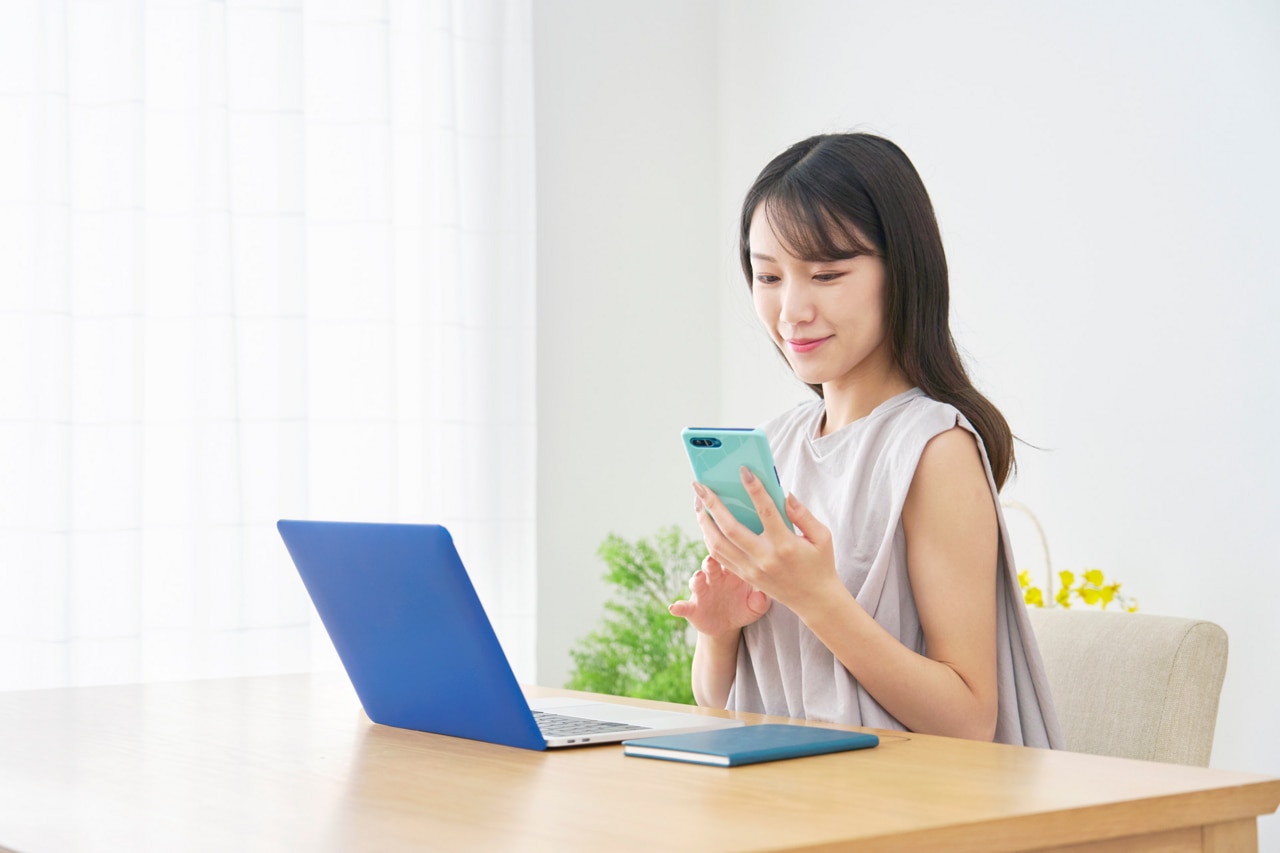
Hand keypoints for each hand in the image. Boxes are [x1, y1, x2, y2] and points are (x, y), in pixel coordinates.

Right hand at [668, 555, 770, 637]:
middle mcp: (714, 577)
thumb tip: (762, 595)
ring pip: (696, 582)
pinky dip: (677, 607)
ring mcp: (702, 591)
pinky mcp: (692, 608)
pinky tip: (673, 608)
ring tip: (697, 578)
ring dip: (696, 579)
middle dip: (710, 562)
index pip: (730, 557)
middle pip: (710, 565)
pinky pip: (683, 606)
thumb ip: (760, 601)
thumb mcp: (756, 607)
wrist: (728, 625)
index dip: (730, 552)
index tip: (733, 548)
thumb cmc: (744, 607)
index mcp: (731, 572)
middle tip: (712, 560)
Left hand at [691, 468, 844, 619]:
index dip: (754, 489)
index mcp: (785, 545)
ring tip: (698, 502)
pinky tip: (706, 522)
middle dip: (712, 503)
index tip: (743, 470)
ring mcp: (751, 569)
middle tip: (700, 485)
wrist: (814, 600)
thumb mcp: (822, 537)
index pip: (765, 511)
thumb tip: (785, 494)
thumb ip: (803, 515)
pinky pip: (720, 556)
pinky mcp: (745, 576)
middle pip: (730, 528)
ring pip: (718, 543)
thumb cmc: (820, 563)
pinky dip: (709, 538)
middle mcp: (764, 558)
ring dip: (704, 521)